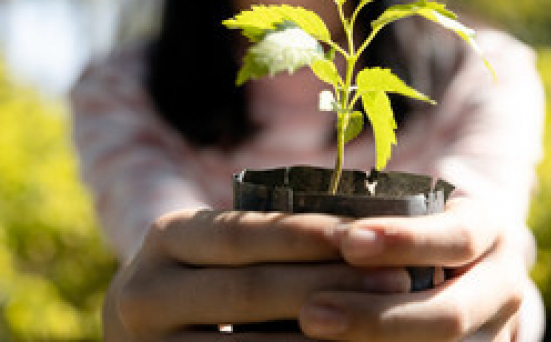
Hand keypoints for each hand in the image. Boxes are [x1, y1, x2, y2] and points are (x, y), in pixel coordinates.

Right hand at [104, 208, 410, 340]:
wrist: (149, 327)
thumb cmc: (209, 273)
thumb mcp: (219, 246)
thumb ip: (267, 239)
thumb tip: (365, 229)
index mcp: (166, 237)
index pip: (243, 233)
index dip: (305, 235)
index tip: (366, 237)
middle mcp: (143, 291)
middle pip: (250, 289)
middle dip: (329, 283)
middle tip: (396, 280)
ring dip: (322, 336)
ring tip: (381, 321)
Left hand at [300, 197, 527, 340]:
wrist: (465, 270)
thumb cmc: (422, 229)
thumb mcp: (421, 212)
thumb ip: (387, 220)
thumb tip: (325, 234)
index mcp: (491, 233)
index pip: (459, 238)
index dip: (405, 241)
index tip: (347, 240)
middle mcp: (504, 286)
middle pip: (451, 314)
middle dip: (377, 316)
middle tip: (311, 310)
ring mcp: (494, 333)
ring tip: (314, 333)